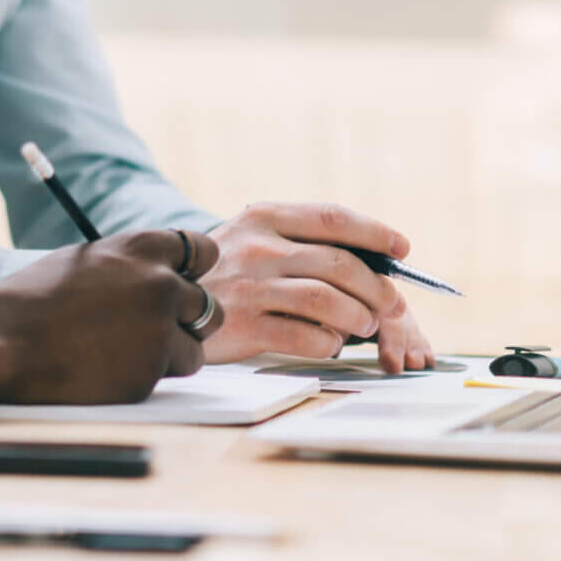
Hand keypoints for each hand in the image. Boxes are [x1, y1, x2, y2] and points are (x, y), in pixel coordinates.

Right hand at [0, 228, 220, 404]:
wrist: (3, 340)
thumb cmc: (34, 299)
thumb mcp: (87, 260)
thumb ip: (130, 265)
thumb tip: (159, 272)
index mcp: (142, 249)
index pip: (203, 250)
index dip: (193, 272)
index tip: (183, 283)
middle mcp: (159, 285)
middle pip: (210, 306)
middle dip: (190, 321)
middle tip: (159, 329)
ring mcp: (158, 331)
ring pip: (195, 349)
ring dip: (172, 354)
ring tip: (128, 354)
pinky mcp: (149, 373)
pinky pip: (166, 378)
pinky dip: (145, 377)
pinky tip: (109, 370)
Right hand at [197, 203, 435, 372]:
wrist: (159, 302)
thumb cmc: (217, 273)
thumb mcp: (246, 238)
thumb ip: (295, 240)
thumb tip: (367, 259)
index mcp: (263, 217)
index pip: (332, 217)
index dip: (375, 232)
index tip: (401, 246)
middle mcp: (257, 247)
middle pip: (340, 263)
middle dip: (378, 287)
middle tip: (393, 304)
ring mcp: (249, 288)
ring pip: (329, 301)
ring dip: (359, 317)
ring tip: (364, 325)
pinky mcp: (244, 328)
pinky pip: (307, 337)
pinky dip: (330, 342)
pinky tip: (330, 343)